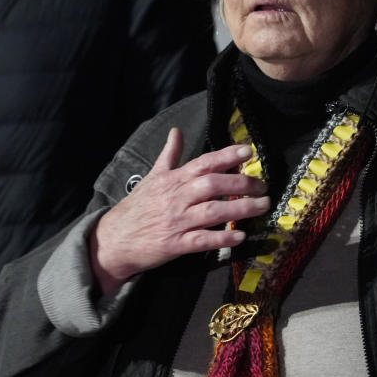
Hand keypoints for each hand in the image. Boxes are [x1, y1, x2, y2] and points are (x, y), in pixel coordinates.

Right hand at [89, 127, 268, 295]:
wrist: (112, 240)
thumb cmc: (137, 207)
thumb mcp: (152, 177)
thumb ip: (169, 155)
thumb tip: (176, 132)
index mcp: (173, 179)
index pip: (203, 163)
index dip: (226, 156)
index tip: (248, 151)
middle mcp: (177, 197)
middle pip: (212, 185)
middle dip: (241, 183)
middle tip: (263, 185)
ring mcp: (176, 221)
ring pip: (212, 211)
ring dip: (240, 208)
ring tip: (262, 206)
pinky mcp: (175, 244)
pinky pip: (202, 240)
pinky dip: (221, 238)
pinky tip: (240, 236)